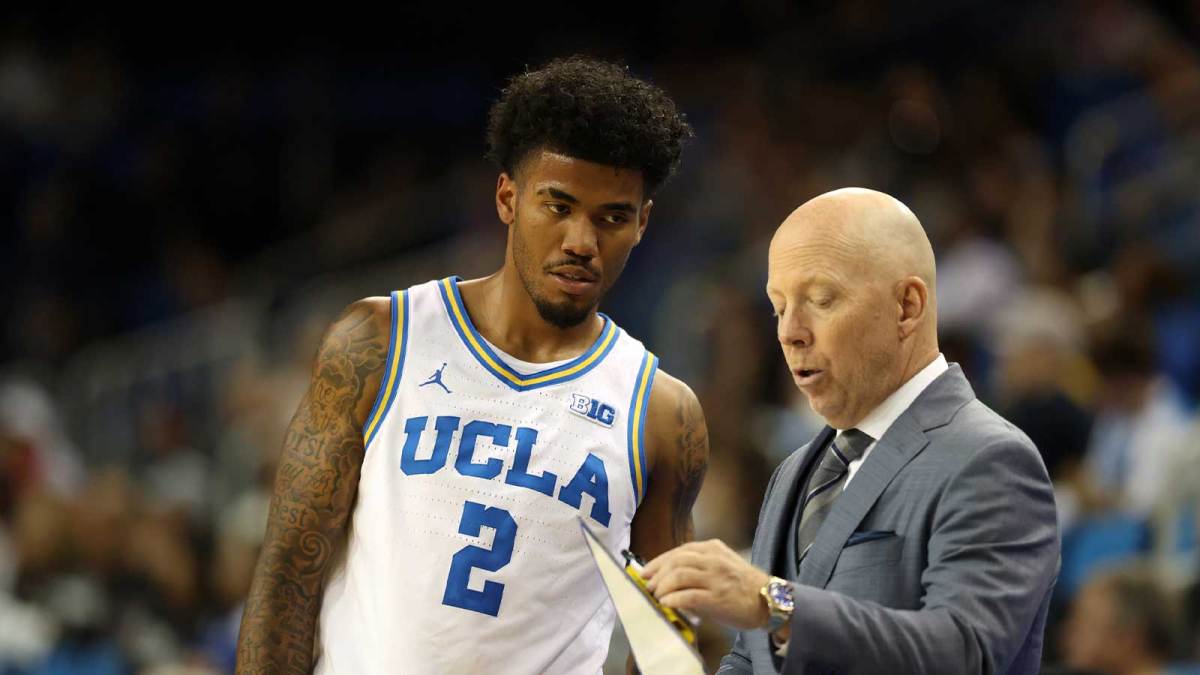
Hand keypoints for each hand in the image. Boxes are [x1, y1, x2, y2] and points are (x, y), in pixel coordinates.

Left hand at [642, 539, 770, 629]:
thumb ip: (700, 565)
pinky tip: (666, 603)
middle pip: (676, 561)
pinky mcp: (718, 598)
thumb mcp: (722, 565)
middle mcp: (713, 560)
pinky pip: (688, 595)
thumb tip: (669, 576)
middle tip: (648, 586)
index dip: (659, 561)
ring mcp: (716, 578)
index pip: (679, 550)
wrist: (769, 601)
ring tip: (655, 595)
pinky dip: (672, 599)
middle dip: (657, 574)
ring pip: (679, 575)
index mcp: (713, 548)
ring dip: (662, 586)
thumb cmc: (743, 585)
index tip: (646, 571)